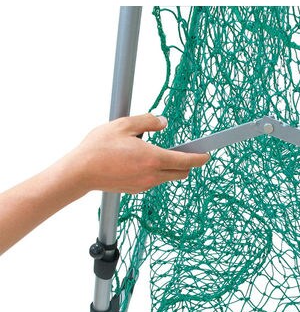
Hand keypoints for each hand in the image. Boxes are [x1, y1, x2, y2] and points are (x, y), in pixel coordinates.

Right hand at [65, 113, 209, 194]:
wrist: (81, 172)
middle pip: (181, 173)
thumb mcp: (124, 125)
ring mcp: (144, 185)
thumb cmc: (99, 147)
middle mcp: (152, 175)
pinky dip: (156, 172)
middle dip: (187, 163)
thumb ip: (147, 121)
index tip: (207, 154)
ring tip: (155, 152)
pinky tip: (141, 161)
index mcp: (152, 159)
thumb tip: (163, 122)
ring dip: (170, 167)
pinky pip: (154, 181)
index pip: (185, 161)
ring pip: (167, 177)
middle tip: (183, 151)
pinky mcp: (136, 190)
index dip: (199, 158)